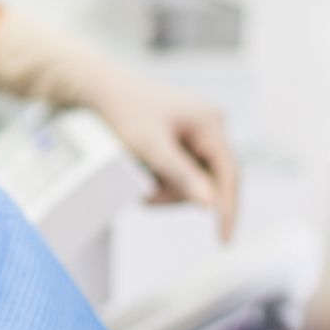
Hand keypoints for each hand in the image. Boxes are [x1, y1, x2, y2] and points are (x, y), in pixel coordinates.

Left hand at [87, 65, 237, 236]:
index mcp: (210, 123)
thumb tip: (211, 204)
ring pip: (194, 179)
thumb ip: (181, 175)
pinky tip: (142, 175)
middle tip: (147, 199)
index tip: (223, 239)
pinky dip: (162, 180)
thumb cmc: (124, 113)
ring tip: (137, 182)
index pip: (229, 173)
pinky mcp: (182, 139)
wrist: (99, 90)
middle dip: (179, 194)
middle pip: (211, 179)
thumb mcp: (151, 148)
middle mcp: (209, 126)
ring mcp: (196, 133)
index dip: (228, 208)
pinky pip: (181, 171)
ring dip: (167, 189)